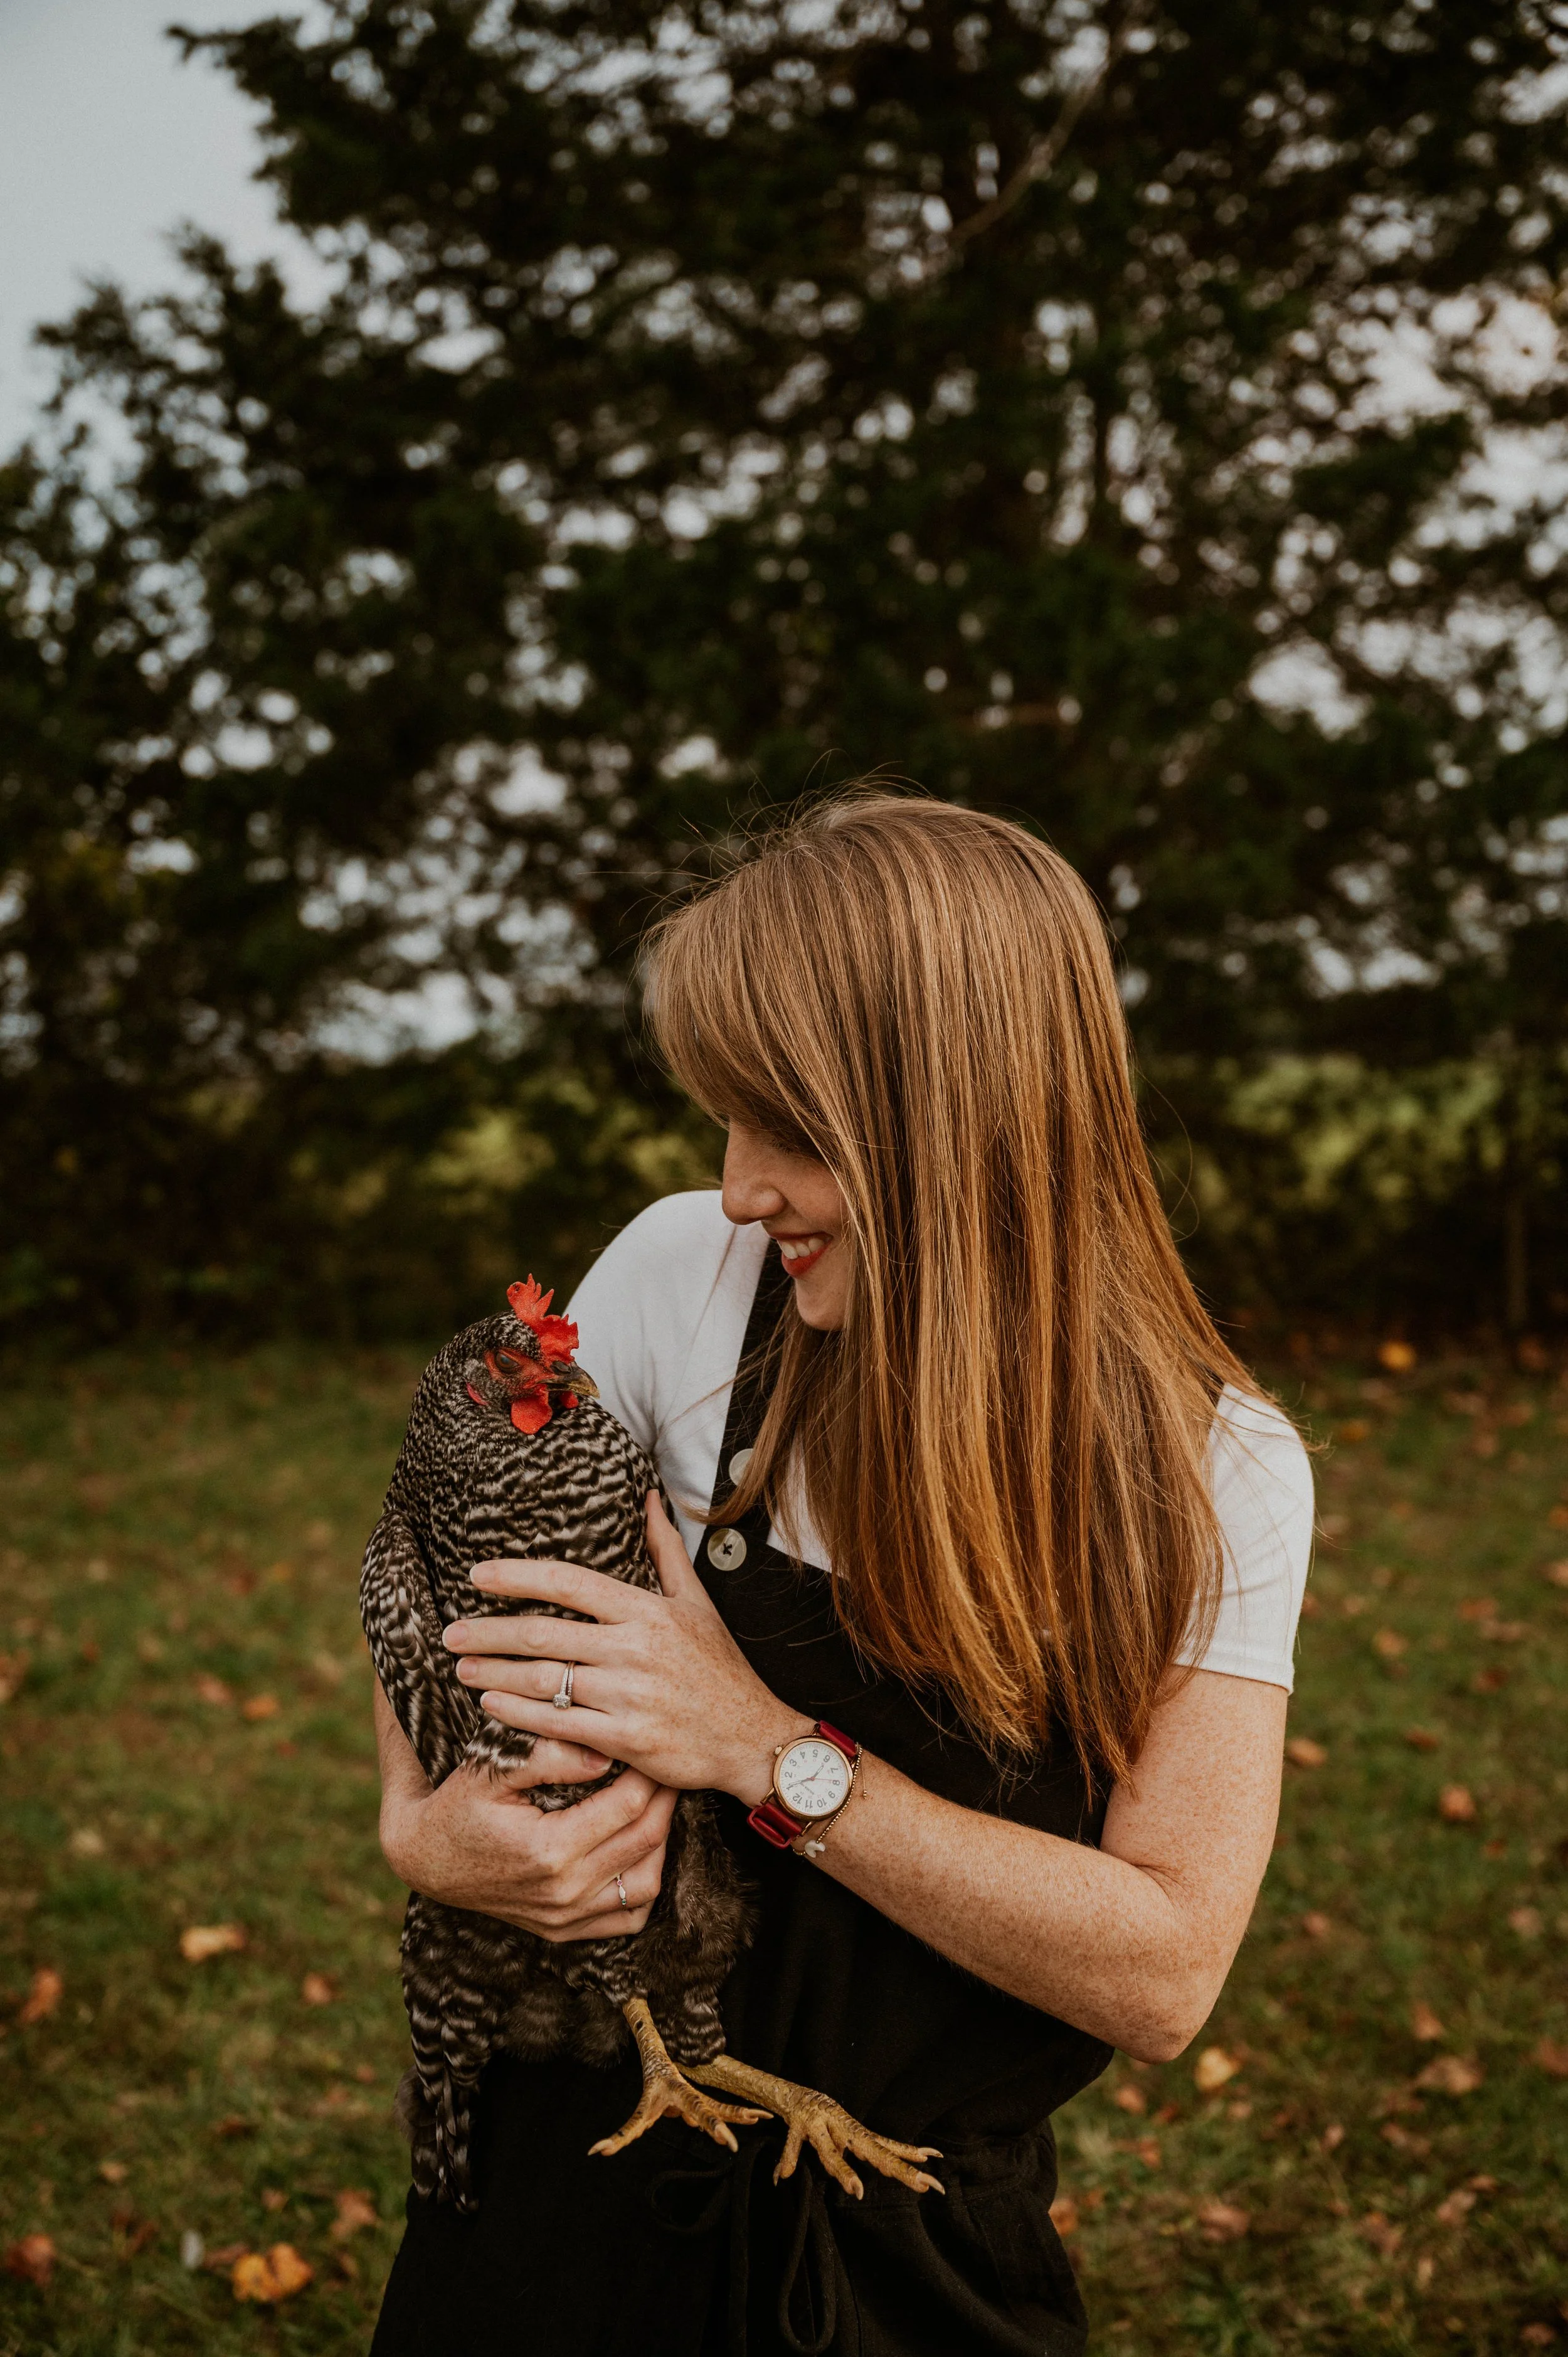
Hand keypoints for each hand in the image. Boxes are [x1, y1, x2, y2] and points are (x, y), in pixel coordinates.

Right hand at [374, 1684, 675, 1940]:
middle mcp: (564, 1893)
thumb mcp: (491, 1768)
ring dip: (663, 1841)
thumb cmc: (458, 1804)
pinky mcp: (564, 1932)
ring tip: (660, 1803)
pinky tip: (641, 1849)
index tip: (654, 1746)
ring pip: (647, 1883)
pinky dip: (645, 1884)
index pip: (628, 1805)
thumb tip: (603, 1755)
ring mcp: (565, 1919)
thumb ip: (547, 1756)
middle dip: (665, 1798)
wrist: (426, 1858)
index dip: (650, 1772)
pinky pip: (628, 1918)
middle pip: (646, 1841)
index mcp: (550, 1851)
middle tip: (669, 1766)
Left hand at [443, 1494, 807, 1803]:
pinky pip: (558, 1724)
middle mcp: (635, 1649)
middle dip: (488, 1631)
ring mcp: (630, 1696)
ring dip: (493, 1673)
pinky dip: (518, 1714)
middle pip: (543, 1633)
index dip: (517, 1576)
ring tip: (462, 1667)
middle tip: (450, 1632)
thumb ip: (665, 1549)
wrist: (753, 1737)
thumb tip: (648, 1496)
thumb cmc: (721, 1668)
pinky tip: (491, 1705)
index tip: (477, 1576)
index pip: (569, 1582)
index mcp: (648, 1610)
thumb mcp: (698, 1602)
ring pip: (543, 1680)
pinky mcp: (627, 1740)